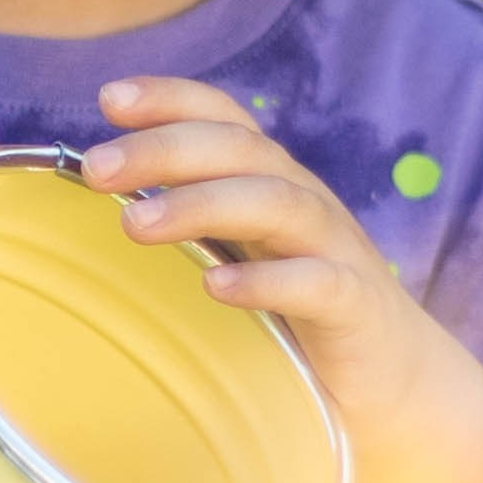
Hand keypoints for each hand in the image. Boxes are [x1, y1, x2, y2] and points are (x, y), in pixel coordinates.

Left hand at [79, 75, 443, 454]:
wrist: (394, 384)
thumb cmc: (295, 318)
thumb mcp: (238, 258)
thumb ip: (186, 231)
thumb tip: (88, 218)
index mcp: (271, 184)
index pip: (224, 119)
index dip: (172, 98)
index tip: (107, 98)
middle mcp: (305, 202)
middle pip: (240, 150)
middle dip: (165, 149)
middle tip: (96, 169)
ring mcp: (336, 250)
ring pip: (277, 202)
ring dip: (202, 204)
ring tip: (134, 225)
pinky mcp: (357, 306)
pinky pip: (318, 282)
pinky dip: (267, 280)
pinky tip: (218, 287)